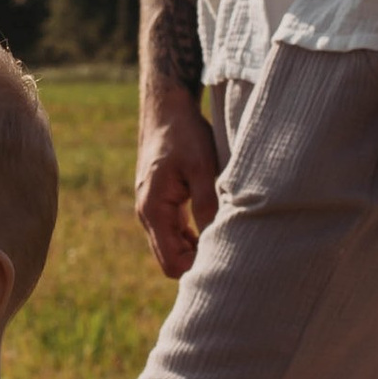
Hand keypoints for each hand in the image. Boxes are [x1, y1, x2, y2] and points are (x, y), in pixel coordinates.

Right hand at [136, 95, 220, 277]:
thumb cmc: (184, 134)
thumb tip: (217, 239)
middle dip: (196, 264)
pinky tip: (213, 229)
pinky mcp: (159, 203)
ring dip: (194, 251)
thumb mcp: (201, 167)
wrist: (166, 109)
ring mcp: (150, 210)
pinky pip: (172, 233)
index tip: (225, 261)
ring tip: (225, 243)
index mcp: (153, 210)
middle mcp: (146, 215)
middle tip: (231, 257)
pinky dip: (190, 238)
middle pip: (169, 261)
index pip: (171, 262)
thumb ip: (206, 204)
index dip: (197, 269)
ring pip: (171, 248)